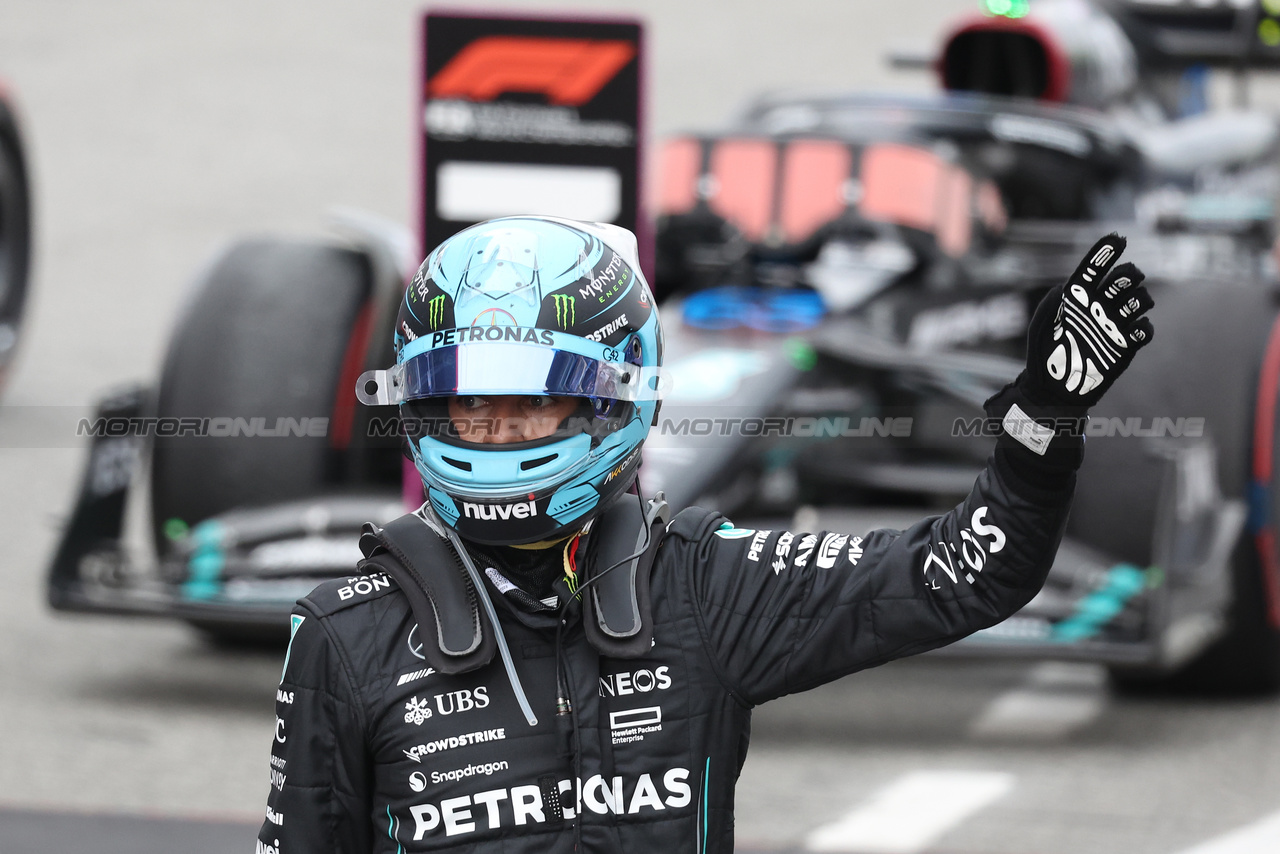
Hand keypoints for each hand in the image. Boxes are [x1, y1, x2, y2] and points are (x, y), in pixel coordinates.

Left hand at [1022, 233, 1153, 408]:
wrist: (1054, 388)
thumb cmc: (1044, 354)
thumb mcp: (1043, 324)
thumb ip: (1054, 301)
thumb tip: (1071, 285)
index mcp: (1077, 297)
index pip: (1094, 268)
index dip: (1106, 251)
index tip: (1119, 239)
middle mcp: (1099, 306)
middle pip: (1126, 278)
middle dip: (1130, 274)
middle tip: (1125, 281)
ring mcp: (1114, 324)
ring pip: (1141, 298)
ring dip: (1139, 298)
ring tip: (1126, 310)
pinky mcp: (1126, 345)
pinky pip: (1146, 328)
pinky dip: (1144, 327)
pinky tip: (1133, 332)